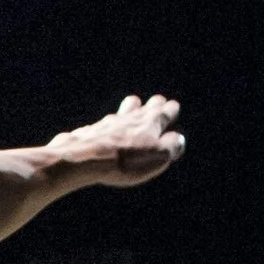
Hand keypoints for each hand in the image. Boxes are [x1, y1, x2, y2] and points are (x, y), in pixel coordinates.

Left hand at [46, 94, 183, 185]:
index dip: (170, 111)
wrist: (85, 157)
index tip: (172, 108)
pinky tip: (109, 127)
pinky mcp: (94, 130)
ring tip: (135, 105)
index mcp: (152, 122)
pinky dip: (112, 124)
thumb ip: (171, 147)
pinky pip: (107, 123)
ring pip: (126, 108)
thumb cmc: (125, 160)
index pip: (167, 111)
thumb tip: (179, 140)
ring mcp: (112, 122)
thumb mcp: (157, 157)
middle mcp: (132, 117)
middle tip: (158, 103)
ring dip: (133, 108)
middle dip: (155, 105)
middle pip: (147, 105)